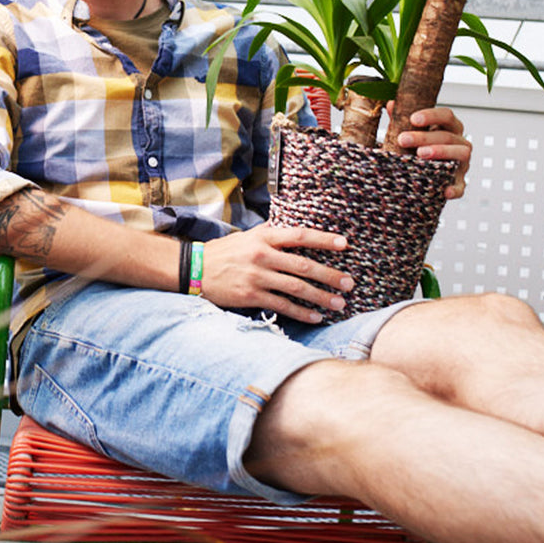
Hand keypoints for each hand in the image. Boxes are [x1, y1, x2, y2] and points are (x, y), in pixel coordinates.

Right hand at [201, 225, 354, 322]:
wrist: (194, 269)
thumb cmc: (225, 252)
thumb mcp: (248, 235)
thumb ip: (271, 232)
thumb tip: (294, 225)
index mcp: (264, 236)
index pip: (299, 235)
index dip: (323, 239)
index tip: (345, 244)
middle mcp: (262, 255)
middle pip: (303, 265)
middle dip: (329, 275)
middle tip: (349, 283)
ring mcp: (256, 277)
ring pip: (296, 288)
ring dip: (320, 297)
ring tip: (339, 304)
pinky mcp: (250, 296)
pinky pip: (281, 306)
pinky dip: (301, 313)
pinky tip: (316, 317)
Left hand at [391, 106, 471, 198]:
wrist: (421, 173)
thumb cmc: (416, 148)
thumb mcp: (409, 133)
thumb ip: (402, 120)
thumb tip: (391, 104)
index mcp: (449, 127)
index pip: (446, 115)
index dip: (431, 115)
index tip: (413, 119)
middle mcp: (459, 143)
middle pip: (448, 135)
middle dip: (425, 136)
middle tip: (403, 139)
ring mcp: (462, 163)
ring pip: (461, 154)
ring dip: (441, 152)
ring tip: (420, 154)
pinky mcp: (459, 182)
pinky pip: (461, 186)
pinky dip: (455, 189)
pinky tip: (444, 191)